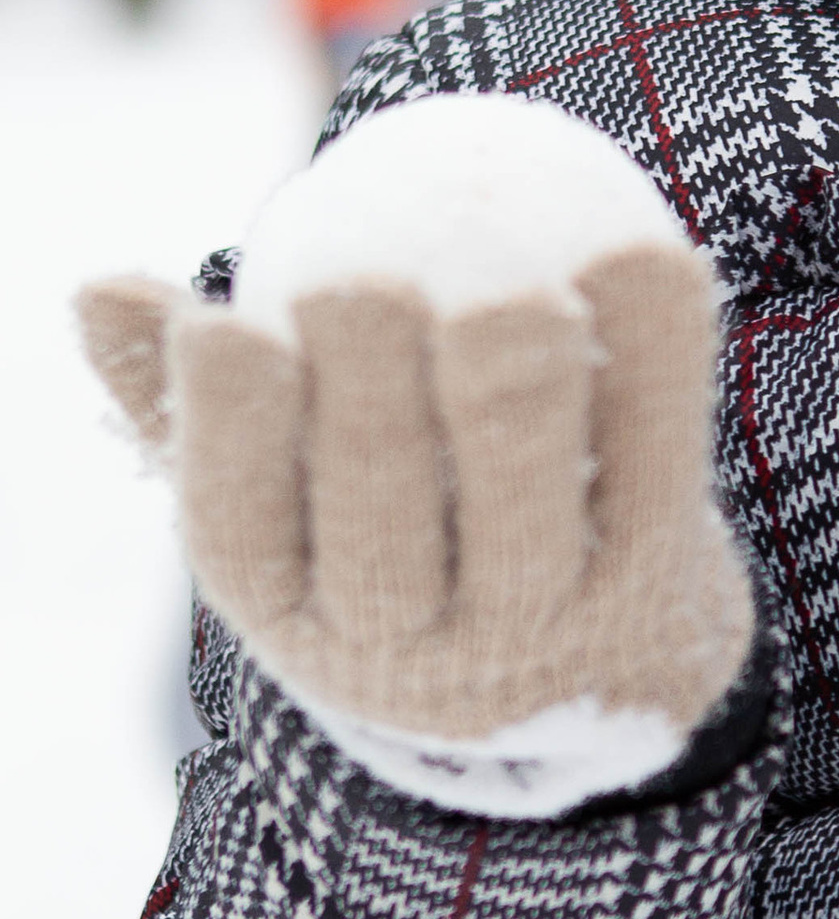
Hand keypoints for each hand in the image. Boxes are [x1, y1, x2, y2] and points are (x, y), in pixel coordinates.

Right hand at [78, 244, 752, 749]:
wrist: (596, 668)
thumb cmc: (402, 535)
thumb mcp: (292, 502)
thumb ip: (198, 402)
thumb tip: (99, 290)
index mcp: (301, 620)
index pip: (245, 534)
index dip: (233, 435)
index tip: (226, 326)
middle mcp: (417, 656)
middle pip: (383, 534)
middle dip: (368, 414)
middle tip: (363, 287)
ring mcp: (544, 634)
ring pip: (524, 515)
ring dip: (514, 397)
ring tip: (509, 291)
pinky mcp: (657, 591)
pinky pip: (659, 461)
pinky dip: (655, 358)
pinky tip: (642, 250)